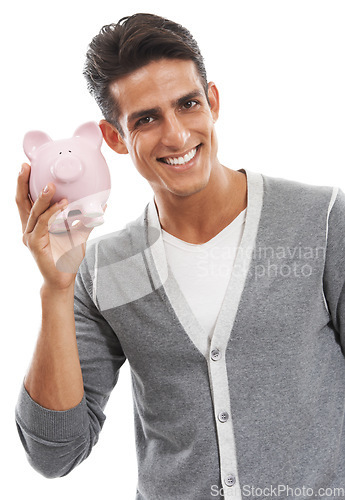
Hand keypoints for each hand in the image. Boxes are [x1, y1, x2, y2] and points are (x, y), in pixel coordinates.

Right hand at [16, 163, 96, 290]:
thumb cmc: (67, 257)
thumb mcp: (78, 234)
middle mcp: (29, 227)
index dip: (25, 183)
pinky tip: (63, 205)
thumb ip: (85, 220)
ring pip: (34, 211)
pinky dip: (52, 213)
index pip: (26, 199)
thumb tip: (100, 206)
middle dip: (22, 183)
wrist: (64, 279)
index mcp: (35, 223)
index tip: (27, 166)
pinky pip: (43, 224)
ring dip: (43, 197)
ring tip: (51, 185)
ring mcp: (30, 235)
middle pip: (21, 201)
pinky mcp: (35, 243)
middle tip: (26, 166)